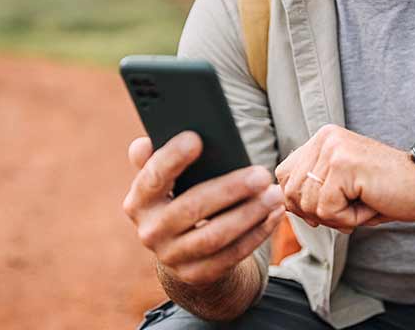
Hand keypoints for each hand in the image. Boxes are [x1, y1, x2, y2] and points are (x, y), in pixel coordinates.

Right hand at [123, 131, 284, 285]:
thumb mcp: (165, 182)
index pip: (152, 178)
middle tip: (261, 174)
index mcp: (139, 201)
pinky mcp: (197, 274)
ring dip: (250, 213)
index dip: (171, 159)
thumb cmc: (179, 201)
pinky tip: (275, 214)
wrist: (183, 253)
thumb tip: (144, 143)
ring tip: (274, 194)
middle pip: (192, 208)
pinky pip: (232, 254)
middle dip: (230, 190)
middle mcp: (150, 231)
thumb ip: (155, 160)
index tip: (196, 139)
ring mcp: (173, 257)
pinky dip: (257, 233)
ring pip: (215, 235)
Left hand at [275, 125, 414, 232]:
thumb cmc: (386, 191)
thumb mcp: (340, 188)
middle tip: (349, 209)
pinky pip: (327, 210)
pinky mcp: (344, 165)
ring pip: (308, 204)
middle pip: (291, 192)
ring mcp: (333, 149)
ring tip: (362, 203)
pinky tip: (368, 204)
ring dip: (336, 217)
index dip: (301, 201)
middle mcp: (324, 138)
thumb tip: (280, 204)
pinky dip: (348, 218)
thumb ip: (311, 188)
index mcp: (321, 139)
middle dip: (317, 213)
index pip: (284, 176)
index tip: (329, 207)